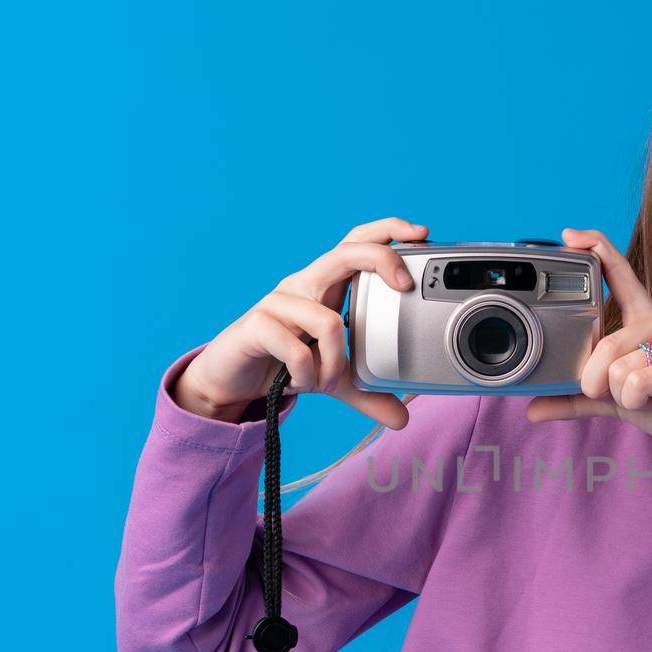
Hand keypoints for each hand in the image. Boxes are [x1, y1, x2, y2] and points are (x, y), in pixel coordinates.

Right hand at [173, 216, 426, 429]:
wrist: (229, 379)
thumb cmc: (282, 362)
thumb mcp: (333, 378)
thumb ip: (367, 393)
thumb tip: (402, 419)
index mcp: (325, 286)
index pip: (355, 244)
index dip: (387, 232)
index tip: (422, 234)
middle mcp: (304, 285)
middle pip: (346, 252)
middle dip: (381, 260)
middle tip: (404, 286)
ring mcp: (279, 301)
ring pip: (328, 322)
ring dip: (335, 364)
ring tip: (323, 382)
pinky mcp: (258, 325)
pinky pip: (298, 351)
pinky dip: (306, 374)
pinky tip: (298, 383)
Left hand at [525, 227, 651, 487]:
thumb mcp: (614, 398)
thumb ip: (575, 398)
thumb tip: (533, 409)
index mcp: (644, 320)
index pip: (619, 273)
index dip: (596, 249)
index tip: (569, 237)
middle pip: (604, 343)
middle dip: (595, 380)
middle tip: (615, 393)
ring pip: (618, 367)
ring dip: (622, 395)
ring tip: (647, 397)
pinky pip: (636, 382)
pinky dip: (636, 401)